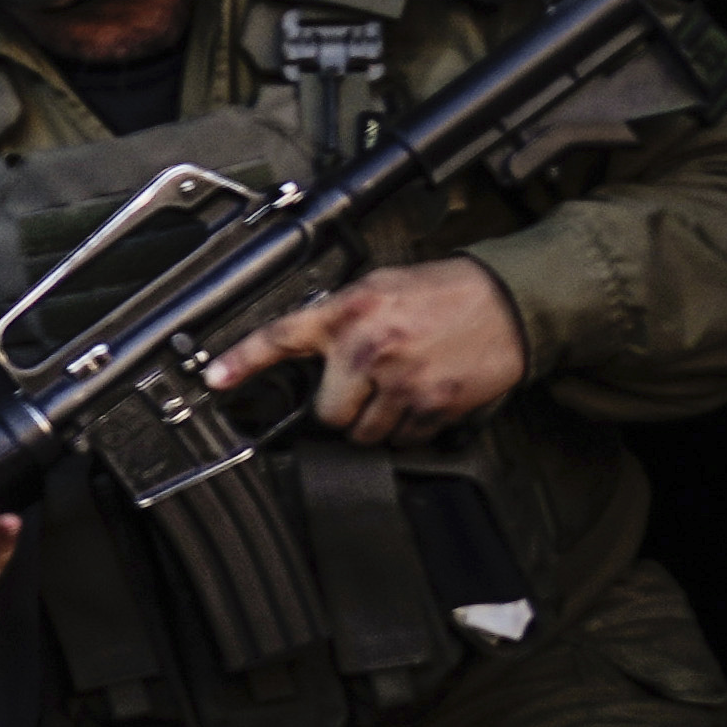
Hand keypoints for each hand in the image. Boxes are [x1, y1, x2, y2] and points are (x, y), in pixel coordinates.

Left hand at [213, 254, 531, 445]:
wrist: (509, 301)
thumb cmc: (445, 291)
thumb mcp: (382, 285)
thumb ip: (342, 314)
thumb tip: (311, 342)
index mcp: (350, 311)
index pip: (282, 336)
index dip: (243, 360)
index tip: (216, 378)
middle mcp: (369, 348)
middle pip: (327, 413)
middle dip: (341, 408)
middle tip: (361, 390)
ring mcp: (400, 382)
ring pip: (363, 433)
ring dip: (375, 423)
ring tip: (396, 392)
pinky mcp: (432, 407)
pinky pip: (403, 440)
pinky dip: (408, 430)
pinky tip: (421, 400)